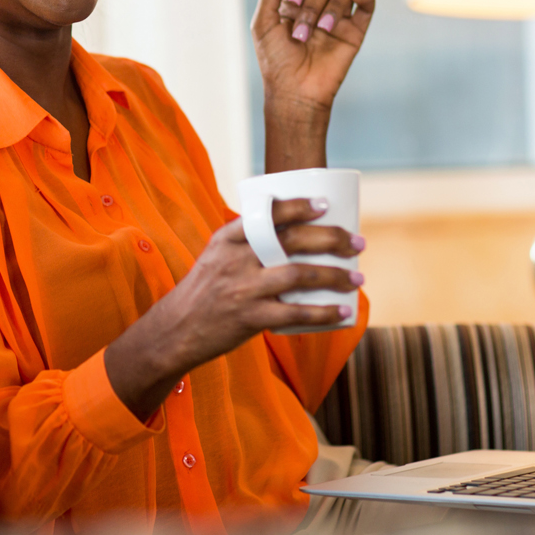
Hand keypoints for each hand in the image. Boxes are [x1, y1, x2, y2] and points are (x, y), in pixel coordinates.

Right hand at [103, 198, 364, 420]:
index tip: (325, 205)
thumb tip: (292, 231)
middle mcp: (235, 260)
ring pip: (298, 275)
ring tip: (358, 276)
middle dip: (330, 238)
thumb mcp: (216, 256)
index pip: (266, 215)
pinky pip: (295, 314)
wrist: (176, 329)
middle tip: (357, 242)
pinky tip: (343, 310)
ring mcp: (242, 289)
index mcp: (227, 239)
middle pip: (291, 241)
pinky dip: (323, 312)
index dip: (298, 207)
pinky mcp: (250, 318)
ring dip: (334, 275)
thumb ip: (246, 243)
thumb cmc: (204, 290)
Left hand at [250, 0, 374, 170]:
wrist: (296, 92)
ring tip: (321, 32)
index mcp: (293, 5)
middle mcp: (316, 9)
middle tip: (301, 32)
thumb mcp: (262, 22)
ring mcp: (337, 19)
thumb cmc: (276, 61)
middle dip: (310, 5)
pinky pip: (367, 3)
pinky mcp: (355, 30)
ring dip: (331, 8)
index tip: (289, 8)